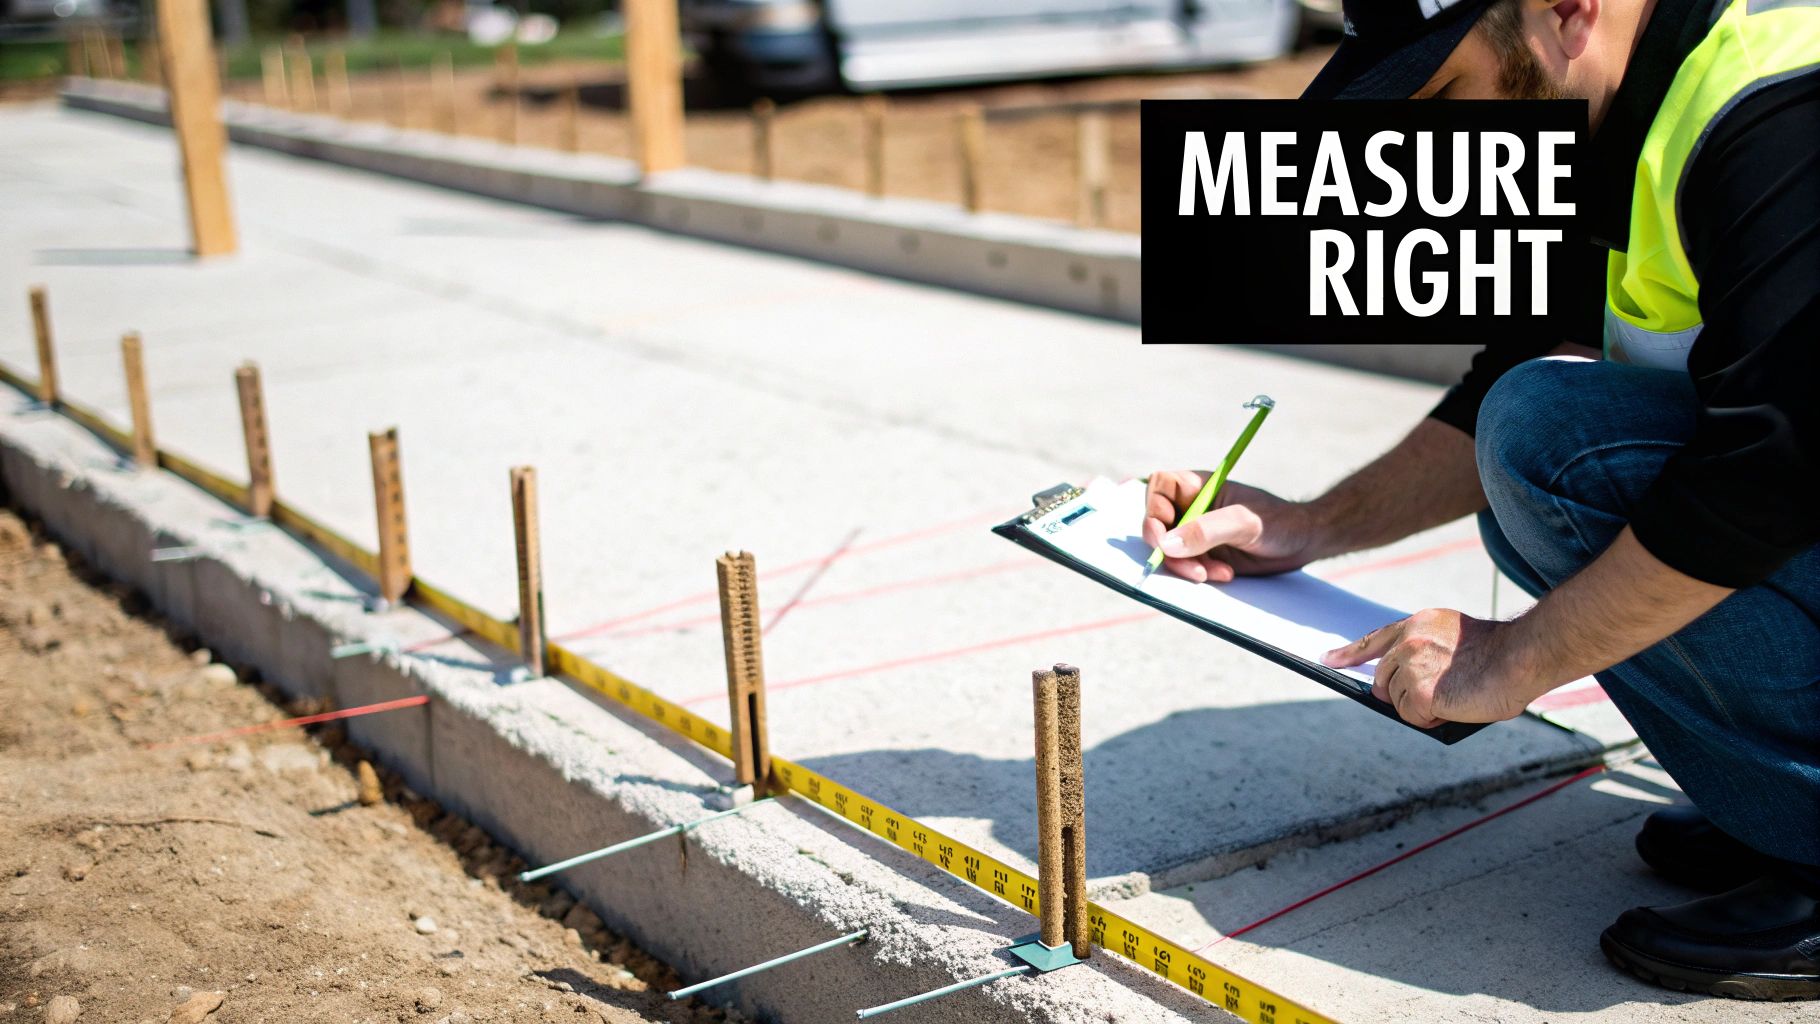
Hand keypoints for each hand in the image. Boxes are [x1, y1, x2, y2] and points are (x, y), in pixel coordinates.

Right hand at [1142, 472, 1320, 581]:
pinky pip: (1187, 566)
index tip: (1162, 538)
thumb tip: (1166, 545)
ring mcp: (1196, 532)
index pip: (1157, 490)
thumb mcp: (1243, 523)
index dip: (1152, 511)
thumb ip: (1205, 531)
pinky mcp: (1204, 554)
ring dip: (1189, 567)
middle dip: (1170, 551)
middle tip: (1194, 570)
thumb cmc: (1278, 521)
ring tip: (1220, 573)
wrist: (1303, 542)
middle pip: (1158, 525)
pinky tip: (1226, 574)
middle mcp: (1191, 508)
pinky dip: (1201, 574)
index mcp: (1197, 487)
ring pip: (1170, 551)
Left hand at [1321, 609, 1536, 726]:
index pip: (1373, 641)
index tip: (1328, 660)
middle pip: (1383, 681)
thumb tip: (1404, 689)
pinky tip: (1454, 705)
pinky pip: (1412, 717)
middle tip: (1437, 694)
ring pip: (1398, 702)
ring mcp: (1410, 666)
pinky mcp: (1417, 691)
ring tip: (1456, 695)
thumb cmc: (1501, 654)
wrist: (1522, 656)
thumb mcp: (1454, 642)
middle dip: (1402, 694)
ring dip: (1422, 707)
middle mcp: (1408, 642)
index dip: (1348, 654)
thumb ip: (1426, 656)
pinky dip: (1431, 719)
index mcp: (1417, 624)